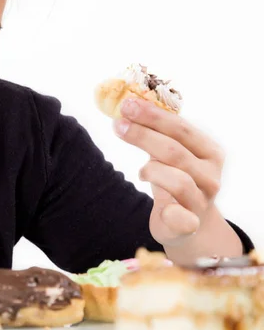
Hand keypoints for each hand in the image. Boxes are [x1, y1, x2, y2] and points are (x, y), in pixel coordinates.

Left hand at [113, 98, 225, 246]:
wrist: (189, 222)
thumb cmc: (176, 178)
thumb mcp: (171, 154)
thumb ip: (158, 133)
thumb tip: (127, 106)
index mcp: (209, 151)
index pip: (182, 128)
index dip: (154, 116)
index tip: (127, 105)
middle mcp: (211, 175)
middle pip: (175, 151)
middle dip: (143, 135)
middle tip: (118, 124)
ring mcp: (202, 200)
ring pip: (177, 180)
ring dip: (151, 170)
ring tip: (142, 172)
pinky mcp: (190, 224)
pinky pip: (181, 218)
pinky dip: (170, 212)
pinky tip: (162, 209)